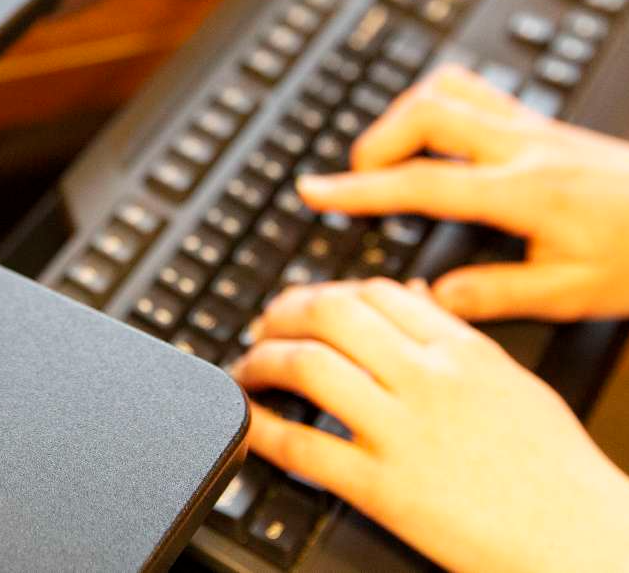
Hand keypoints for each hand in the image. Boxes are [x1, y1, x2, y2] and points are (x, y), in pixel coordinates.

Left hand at [236, 279, 628, 572]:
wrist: (587, 546)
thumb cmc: (556, 470)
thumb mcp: (511, 381)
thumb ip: (454, 335)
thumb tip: (410, 293)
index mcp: (460, 349)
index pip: (373, 291)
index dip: (324, 291)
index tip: (304, 305)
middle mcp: (427, 379)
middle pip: (330, 315)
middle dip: (282, 314)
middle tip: (263, 327)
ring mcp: (403, 431)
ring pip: (308, 366)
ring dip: (262, 361)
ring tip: (250, 369)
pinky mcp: (384, 488)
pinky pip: (305, 446)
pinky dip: (264, 427)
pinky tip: (249, 419)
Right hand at [297, 64, 628, 321]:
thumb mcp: (576, 293)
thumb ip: (498, 293)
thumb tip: (435, 296)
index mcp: (526, 192)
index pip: (422, 182)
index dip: (359, 189)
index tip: (314, 190)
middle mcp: (524, 146)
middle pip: (426, 112)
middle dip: (377, 140)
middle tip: (359, 176)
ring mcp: (532, 126)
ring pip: (448, 86)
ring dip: (405, 114)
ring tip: (391, 151)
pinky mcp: (541, 121)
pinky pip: (475, 88)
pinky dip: (440, 103)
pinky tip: (436, 134)